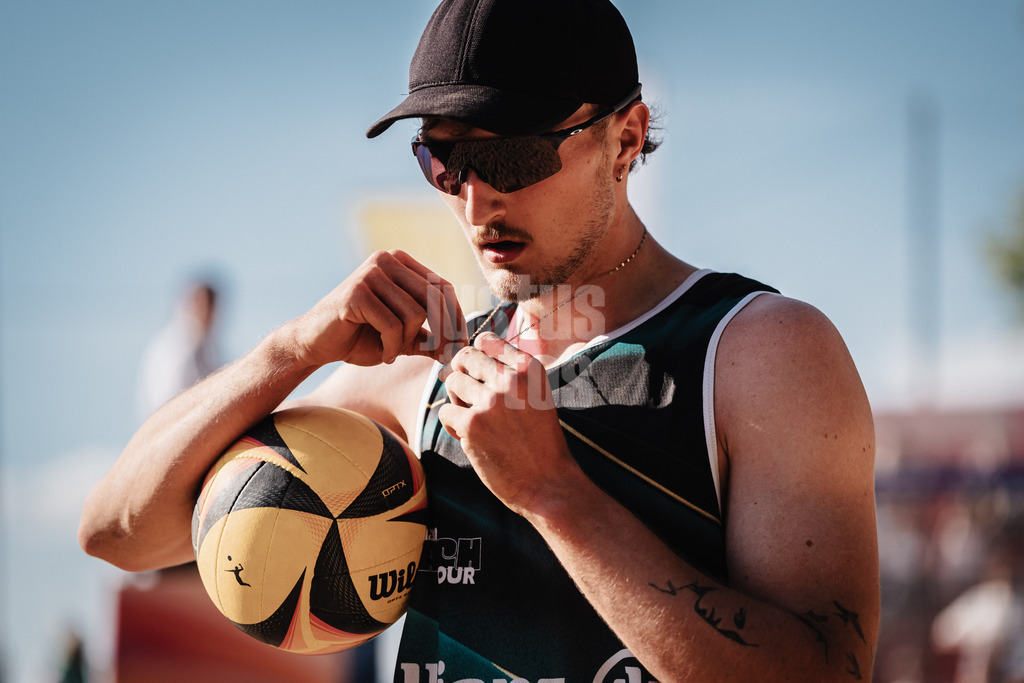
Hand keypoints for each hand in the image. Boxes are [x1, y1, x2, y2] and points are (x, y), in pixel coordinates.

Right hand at [291, 250, 467, 367]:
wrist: (314, 343)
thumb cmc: (359, 337)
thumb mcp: (402, 337)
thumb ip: (429, 337)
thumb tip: (461, 347)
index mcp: (400, 262)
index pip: (443, 287)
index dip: (456, 318)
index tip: (459, 345)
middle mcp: (387, 260)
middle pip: (435, 297)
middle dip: (443, 332)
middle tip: (441, 357)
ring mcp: (370, 273)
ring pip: (414, 313)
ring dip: (408, 343)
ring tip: (393, 352)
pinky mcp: (356, 292)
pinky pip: (392, 325)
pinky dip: (392, 347)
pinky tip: (383, 353)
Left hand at [437, 331, 577, 514]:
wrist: (547, 484)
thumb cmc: (539, 442)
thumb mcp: (537, 397)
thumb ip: (510, 375)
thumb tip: (463, 358)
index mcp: (530, 369)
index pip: (487, 341)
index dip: (476, 356)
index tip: (478, 374)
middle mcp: (511, 379)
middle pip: (465, 357)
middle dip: (461, 374)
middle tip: (469, 397)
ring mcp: (490, 401)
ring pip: (452, 383)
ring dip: (457, 402)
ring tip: (474, 420)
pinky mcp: (472, 425)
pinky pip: (445, 413)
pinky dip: (453, 426)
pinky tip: (470, 438)